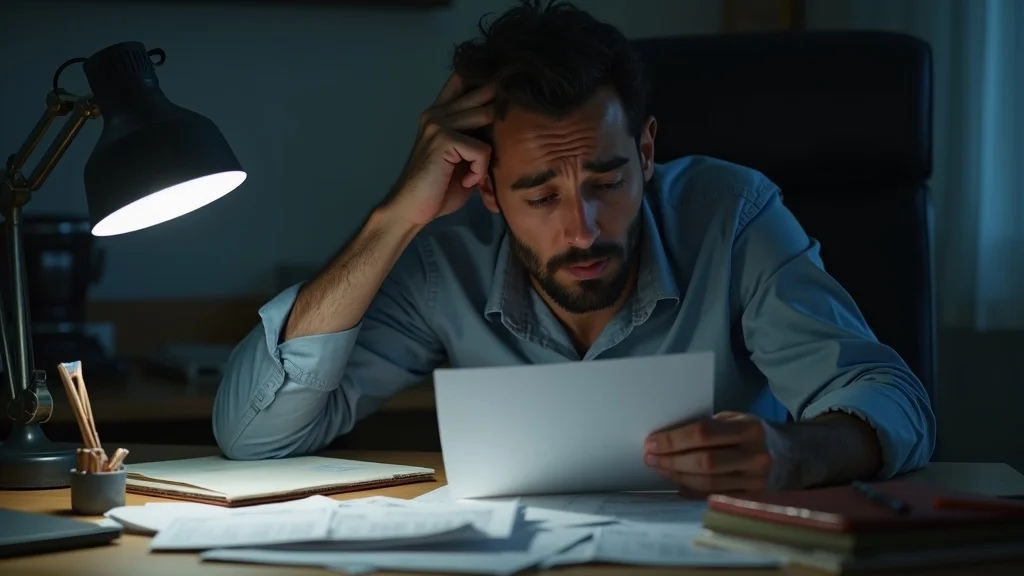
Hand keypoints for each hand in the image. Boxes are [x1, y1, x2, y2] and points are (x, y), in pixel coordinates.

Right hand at [387, 73, 495, 227]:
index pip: (463, 78)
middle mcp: (437, 112)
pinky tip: (467, 182)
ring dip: (488, 151)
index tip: (503, 90)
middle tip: (493, 150)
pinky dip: (480, 170)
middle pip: (483, 94)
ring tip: (475, 172)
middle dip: (500, 115)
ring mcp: (439, 123)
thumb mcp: (462, 158)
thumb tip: (507, 124)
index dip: (486, 81)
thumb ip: (476, 137)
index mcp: (440, 113)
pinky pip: (482, 149)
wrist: (413, 209)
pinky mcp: (444, 139)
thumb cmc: (439, 188)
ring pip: (487, 116)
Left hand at [643, 411, 805, 493]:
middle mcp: (756, 456)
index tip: (651, 442)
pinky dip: (692, 491)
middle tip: (650, 458)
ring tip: (660, 469)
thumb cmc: (753, 433)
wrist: (794, 455)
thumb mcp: (736, 420)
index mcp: (749, 428)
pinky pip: (715, 497)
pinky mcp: (753, 498)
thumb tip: (667, 438)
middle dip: (671, 461)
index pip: (702, 434)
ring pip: (707, 483)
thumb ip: (708, 427)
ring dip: (677, 477)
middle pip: (703, 462)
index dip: (673, 440)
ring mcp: (756, 481)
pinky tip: (677, 484)